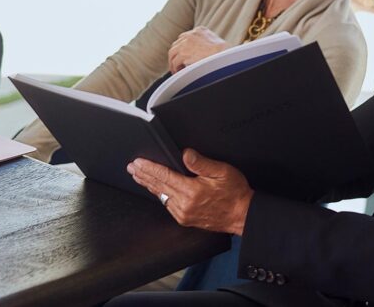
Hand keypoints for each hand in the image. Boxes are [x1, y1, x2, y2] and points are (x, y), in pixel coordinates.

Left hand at [127, 149, 253, 235]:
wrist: (242, 215)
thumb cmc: (234, 192)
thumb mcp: (222, 171)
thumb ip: (201, 163)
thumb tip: (185, 154)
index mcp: (191, 191)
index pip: (164, 176)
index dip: (149, 168)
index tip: (138, 162)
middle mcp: (184, 204)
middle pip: (158, 186)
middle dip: (143, 175)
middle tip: (131, 167)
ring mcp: (183, 214)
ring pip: (161, 196)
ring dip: (149, 185)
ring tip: (139, 176)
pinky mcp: (185, 219)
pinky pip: (167, 204)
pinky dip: (159, 195)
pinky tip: (155, 189)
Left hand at [168, 27, 228, 72]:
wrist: (225, 56)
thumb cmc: (225, 53)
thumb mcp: (215, 43)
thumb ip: (205, 44)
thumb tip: (200, 54)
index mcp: (199, 30)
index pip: (184, 37)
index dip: (182, 48)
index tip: (182, 55)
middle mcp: (191, 35)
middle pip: (176, 44)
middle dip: (176, 54)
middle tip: (177, 64)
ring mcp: (186, 43)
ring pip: (173, 53)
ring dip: (173, 62)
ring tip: (176, 70)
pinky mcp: (183, 53)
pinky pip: (175, 62)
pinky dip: (175, 68)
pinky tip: (179, 73)